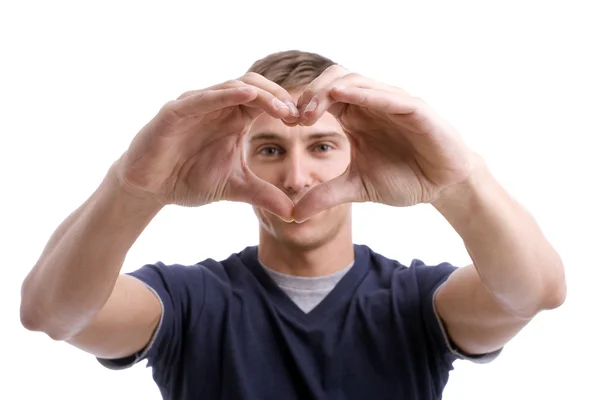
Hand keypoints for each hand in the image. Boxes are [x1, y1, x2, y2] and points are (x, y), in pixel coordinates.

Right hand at [114, 73, 299, 220]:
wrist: (150, 189)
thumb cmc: (189, 179)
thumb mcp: (235, 188)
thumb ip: (264, 195)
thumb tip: (295, 214)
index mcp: (233, 119)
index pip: (265, 103)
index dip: (287, 108)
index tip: (307, 122)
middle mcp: (217, 106)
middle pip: (254, 87)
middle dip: (279, 98)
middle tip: (300, 114)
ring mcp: (196, 105)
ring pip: (232, 86)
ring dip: (259, 94)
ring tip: (282, 107)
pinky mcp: (175, 112)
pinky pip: (201, 98)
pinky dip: (223, 94)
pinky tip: (244, 95)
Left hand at [292, 66, 476, 221]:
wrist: (443, 186)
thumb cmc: (404, 178)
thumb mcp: (357, 187)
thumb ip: (326, 195)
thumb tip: (293, 214)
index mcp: (356, 116)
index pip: (325, 96)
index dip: (303, 104)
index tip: (285, 122)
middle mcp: (372, 103)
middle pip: (336, 79)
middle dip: (311, 94)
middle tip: (293, 116)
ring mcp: (394, 103)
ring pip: (358, 81)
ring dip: (331, 91)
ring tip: (310, 110)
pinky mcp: (415, 110)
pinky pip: (389, 96)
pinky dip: (366, 93)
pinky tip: (344, 95)